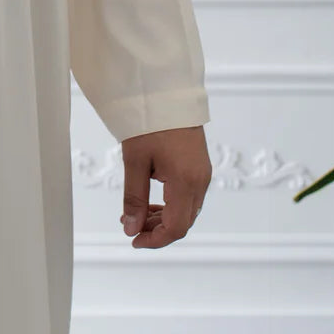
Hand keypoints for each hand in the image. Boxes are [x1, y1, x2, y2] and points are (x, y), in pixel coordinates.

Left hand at [120, 125, 210, 248]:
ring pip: (188, 210)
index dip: (155, 240)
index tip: (134, 240)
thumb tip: (131, 229)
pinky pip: (190, 196)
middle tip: (132, 227)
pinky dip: (172, 205)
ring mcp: (203, 173)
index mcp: (186, 181)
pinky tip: (153, 201)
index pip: (176, 227)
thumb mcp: (135, 161)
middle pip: (184, 222)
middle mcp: (201, 181)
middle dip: (158, 231)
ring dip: (165, 218)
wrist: (166, 92)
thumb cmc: (149, 122)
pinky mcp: (200, 166)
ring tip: (138, 214)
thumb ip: (134, 198)